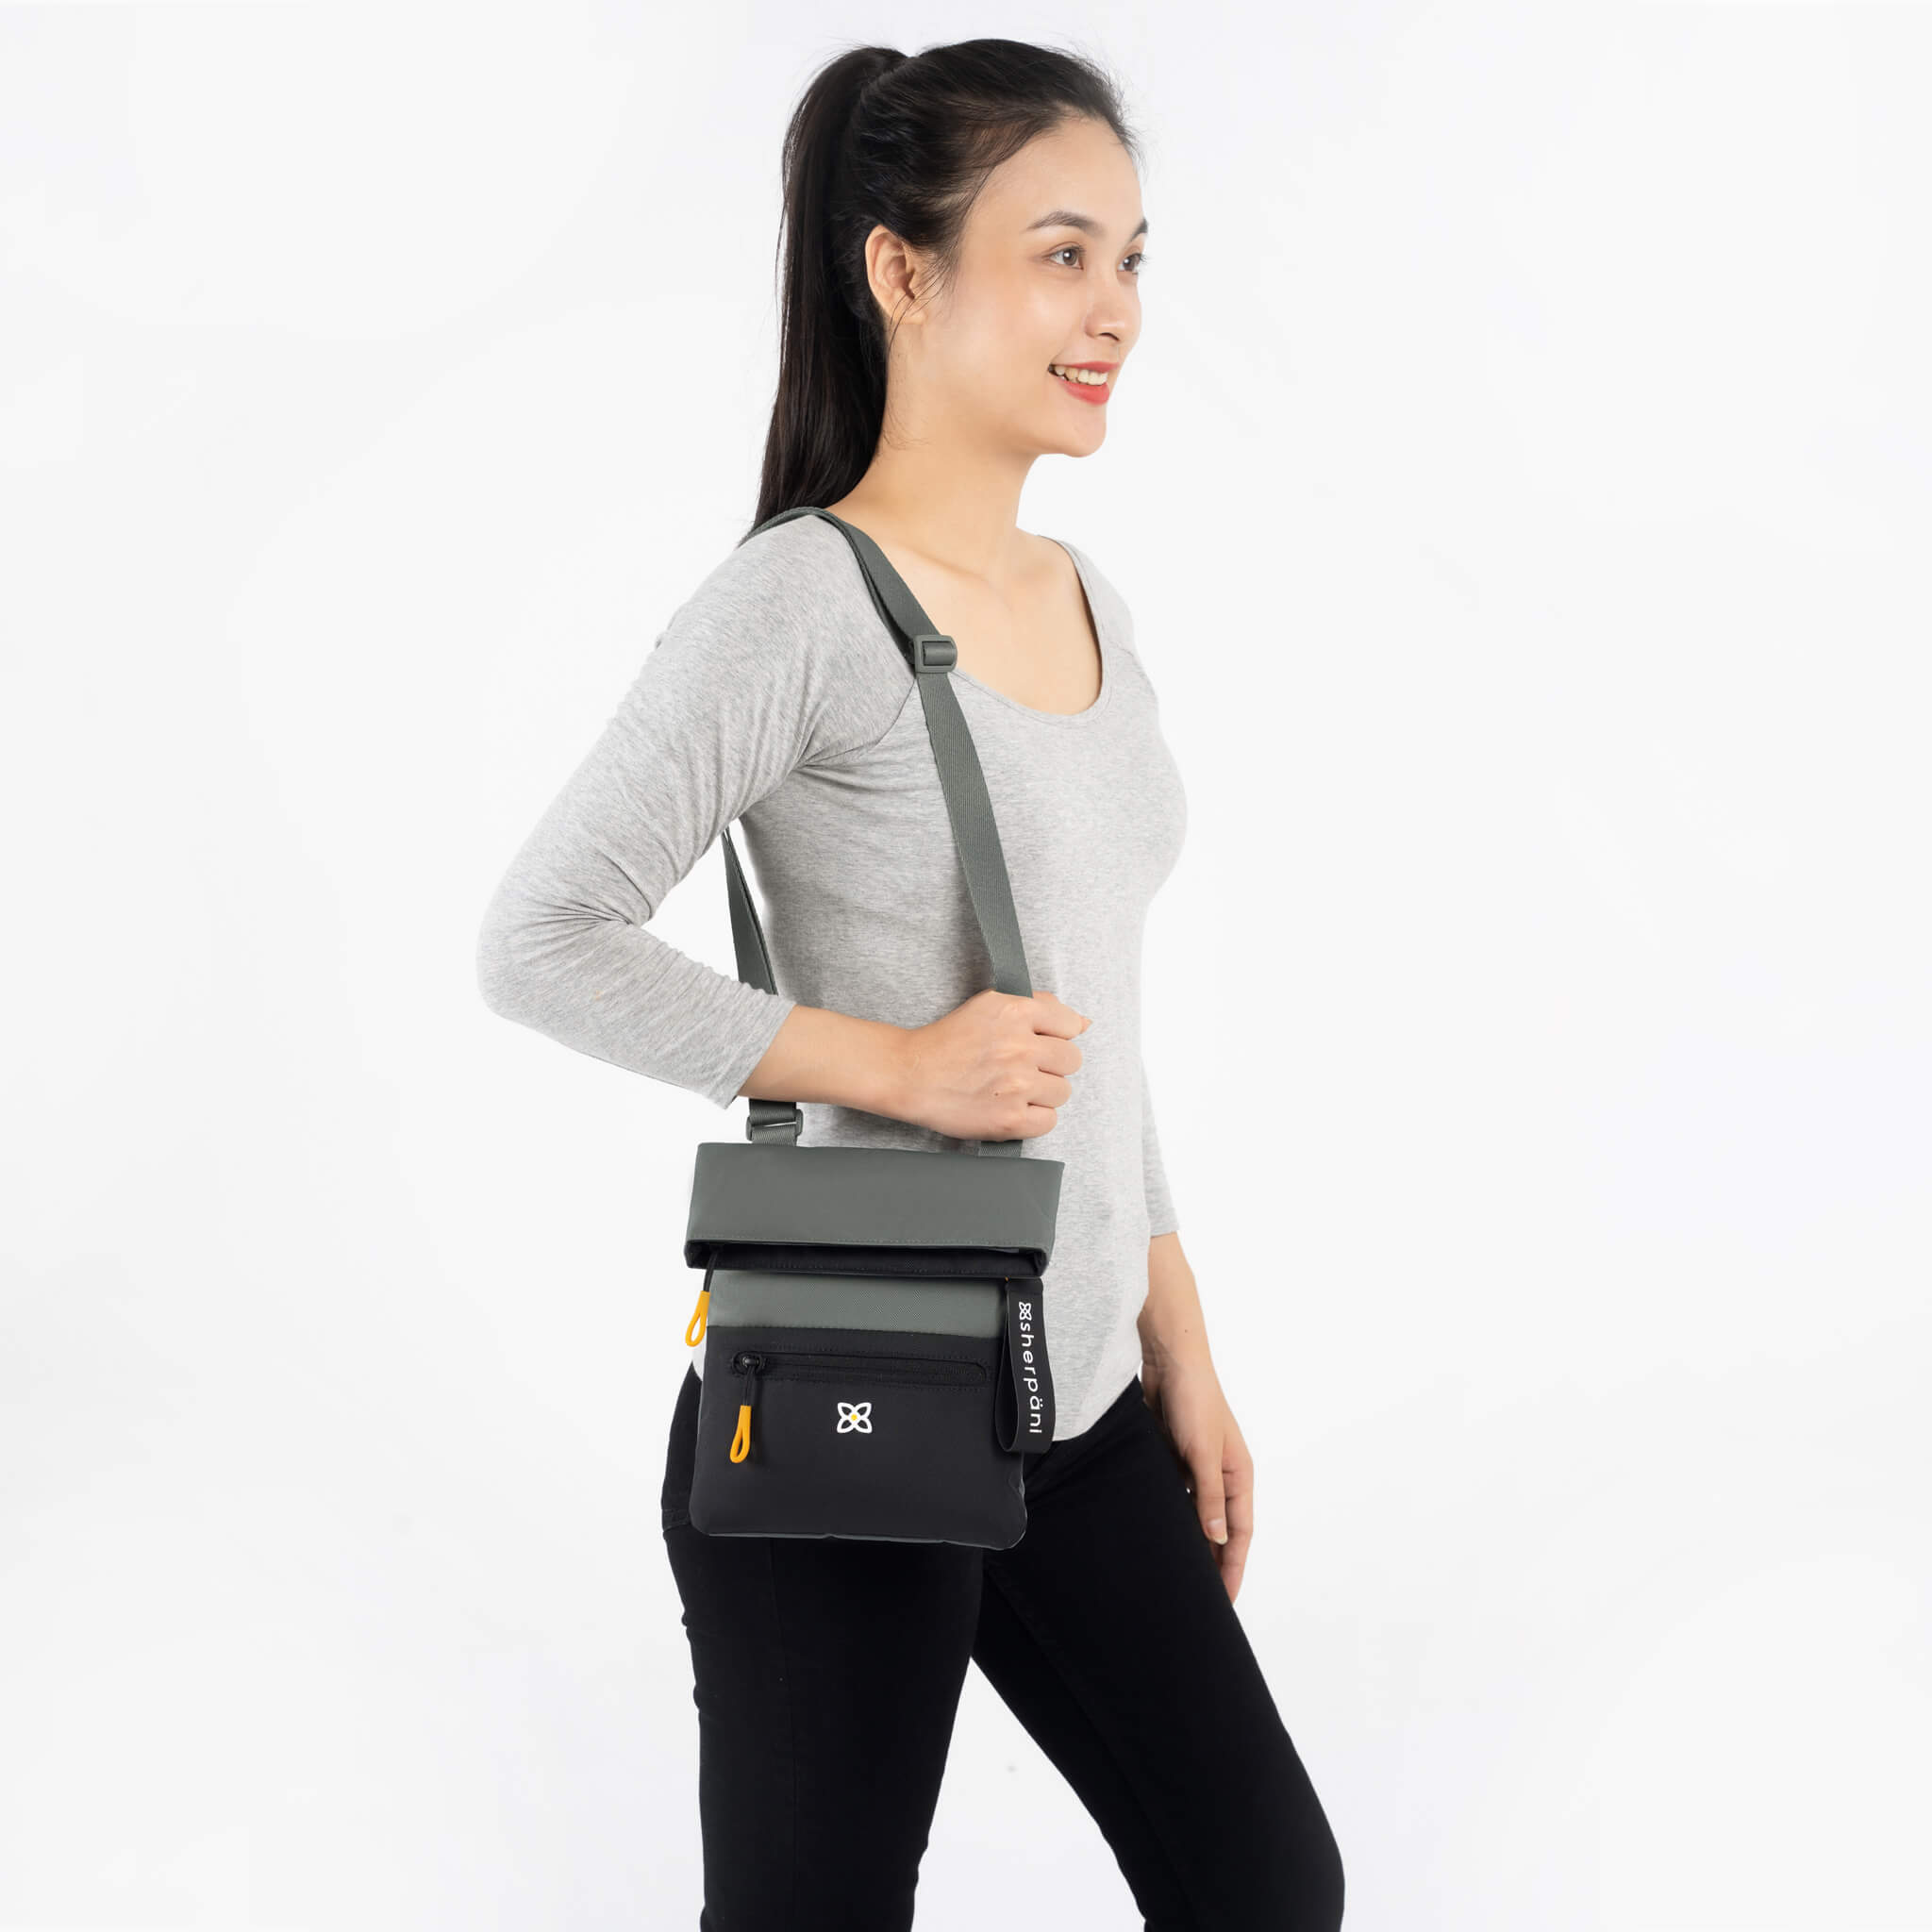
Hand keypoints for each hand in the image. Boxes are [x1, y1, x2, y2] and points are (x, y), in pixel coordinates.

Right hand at [892, 987, 1090, 1140]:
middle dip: (1052, 1066)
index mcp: (1015, 1012)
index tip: (1038, 1044)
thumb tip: (1084, 1023)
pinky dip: (1034, 1118)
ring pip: (1063, 1092)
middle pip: (1072, 1061)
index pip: (1070, 1025)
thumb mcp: (991, 1006)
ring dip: (1043, 1093)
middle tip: (1024, 1069)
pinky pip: (1049, 1121)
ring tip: (1013, 1089)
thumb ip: (1040, 1007)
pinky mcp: (1010, 1119)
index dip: (1056, 1036)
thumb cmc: (948, 1041)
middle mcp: (1019, 1047)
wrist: (911, 1074)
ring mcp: (1017, 1085)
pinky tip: (1011, 1107)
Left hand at [1141, 1348, 1253, 1603]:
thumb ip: (1208, 1497)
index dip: (1233, 1568)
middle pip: (1218, 1529)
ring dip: (1188, 1539)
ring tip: (1175, 1573)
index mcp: (1239, 1475)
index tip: (1225, 1602)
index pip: (1239, 1533)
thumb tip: (1216, 1540)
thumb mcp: (1204, 1453)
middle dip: (1212, 1562)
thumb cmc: (1196, 1400)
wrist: (1168, 1360)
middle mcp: (1220, 1474)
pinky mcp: (1172, 1456)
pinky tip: (1154, 1532)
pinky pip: (1172, 1496)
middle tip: (1199, 1598)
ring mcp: (1195, 1466)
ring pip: (1193, 1514)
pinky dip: (1167, 1515)